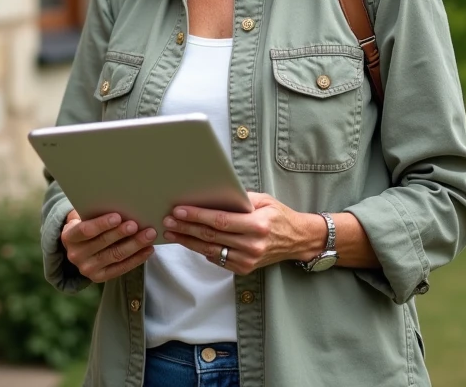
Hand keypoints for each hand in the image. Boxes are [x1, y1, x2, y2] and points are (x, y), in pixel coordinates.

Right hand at [61, 209, 156, 282]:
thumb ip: (95, 211)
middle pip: (103, 243)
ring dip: (135, 245)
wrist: (78, 247)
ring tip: (149, 234)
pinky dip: (137, 258)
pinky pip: (121, 268)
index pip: (86, 230)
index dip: (102, 224)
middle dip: (122, 233)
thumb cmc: (85, 224)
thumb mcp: (83, 216)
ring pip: (115, 256)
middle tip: (137, 224)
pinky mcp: (99, 278)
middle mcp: (75, 255)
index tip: (118, 216)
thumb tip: (122, 204)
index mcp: (69, 237)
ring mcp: (87, 269)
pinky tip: (148, 249)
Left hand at [162, 192, 322, 274]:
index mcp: (257, 225)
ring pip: (210, 250)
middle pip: (211, 236)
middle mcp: (252, 245)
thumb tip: (212, 195)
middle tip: (168, 220)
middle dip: (186, 228)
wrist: (298, 240)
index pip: (220, 221)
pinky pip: (217, 259)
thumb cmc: (279, 216)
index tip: (179, 210)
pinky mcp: (244, 269)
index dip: (197, 216)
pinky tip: (188, 241)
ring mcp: (248, 260)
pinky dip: (201, 250)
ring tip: (172, 232)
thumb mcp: (264, 200)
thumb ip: (240, 199)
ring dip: (188, 241)